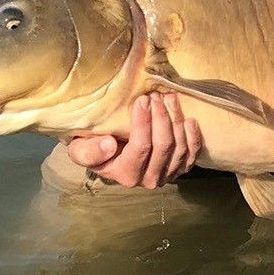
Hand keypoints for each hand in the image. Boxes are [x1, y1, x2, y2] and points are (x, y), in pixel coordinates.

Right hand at [66, 93, 202, 189]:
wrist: (106, 154)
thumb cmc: (93, 147)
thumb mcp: (80, 150)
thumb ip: (89, 152)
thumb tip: (109, 145)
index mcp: (126, 175)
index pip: (141, 147)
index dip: (144, 122)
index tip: (142, 99)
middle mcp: (149, 180)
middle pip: (164, 146)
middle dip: (162, 117)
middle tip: (156, 95)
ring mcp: (167, 175)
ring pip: (180, 148)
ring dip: (177, 120)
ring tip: (170, 98)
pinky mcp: (179, 169)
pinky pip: (192, 155)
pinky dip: (193, 137)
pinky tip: (189, 120)